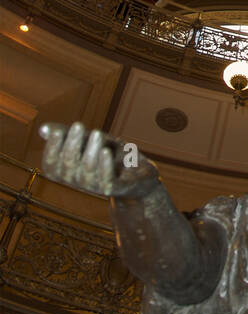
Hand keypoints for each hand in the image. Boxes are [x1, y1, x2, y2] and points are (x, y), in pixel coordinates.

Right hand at [39, 121, 156, 197]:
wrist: (138, 172)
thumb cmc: (109, 154)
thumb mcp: (89, 141)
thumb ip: (69, 135)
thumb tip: (43, 129)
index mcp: (67, 172)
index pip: (50, 167)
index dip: (51, 150)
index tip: (57, 131)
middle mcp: (78, 182)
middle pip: (67, 168)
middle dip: (72, 145)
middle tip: (78, 125)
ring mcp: (96, 187)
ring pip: (86, 173)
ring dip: (90, 152)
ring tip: (97, 132)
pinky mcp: (115, 188)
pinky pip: (106, 181)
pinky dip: (105, 166)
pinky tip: (105, 151)